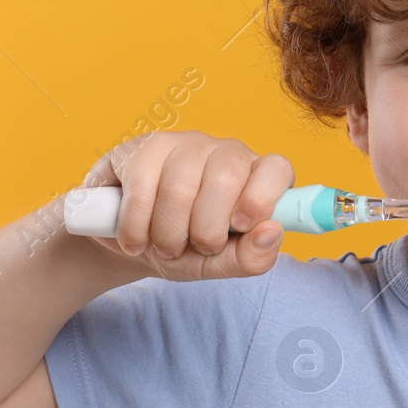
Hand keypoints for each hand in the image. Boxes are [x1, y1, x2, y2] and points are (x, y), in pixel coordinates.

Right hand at [77, 130, 294, 281]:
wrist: (130, 242)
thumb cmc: (185, 249)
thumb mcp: (219, 263)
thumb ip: (252, 256)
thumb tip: (272, 232)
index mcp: (255, 177)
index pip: (276, 169)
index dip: (261, 197)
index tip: (242, 226)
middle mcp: (225, 152)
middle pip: (225, 180)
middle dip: (205, 230)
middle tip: (192, 248)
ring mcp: (185, 143)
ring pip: (180, 187)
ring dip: (167, 234)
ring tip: (162, 247)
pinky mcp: (144, 146)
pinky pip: (142, 188)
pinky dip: (136, 227)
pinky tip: (134, 240)